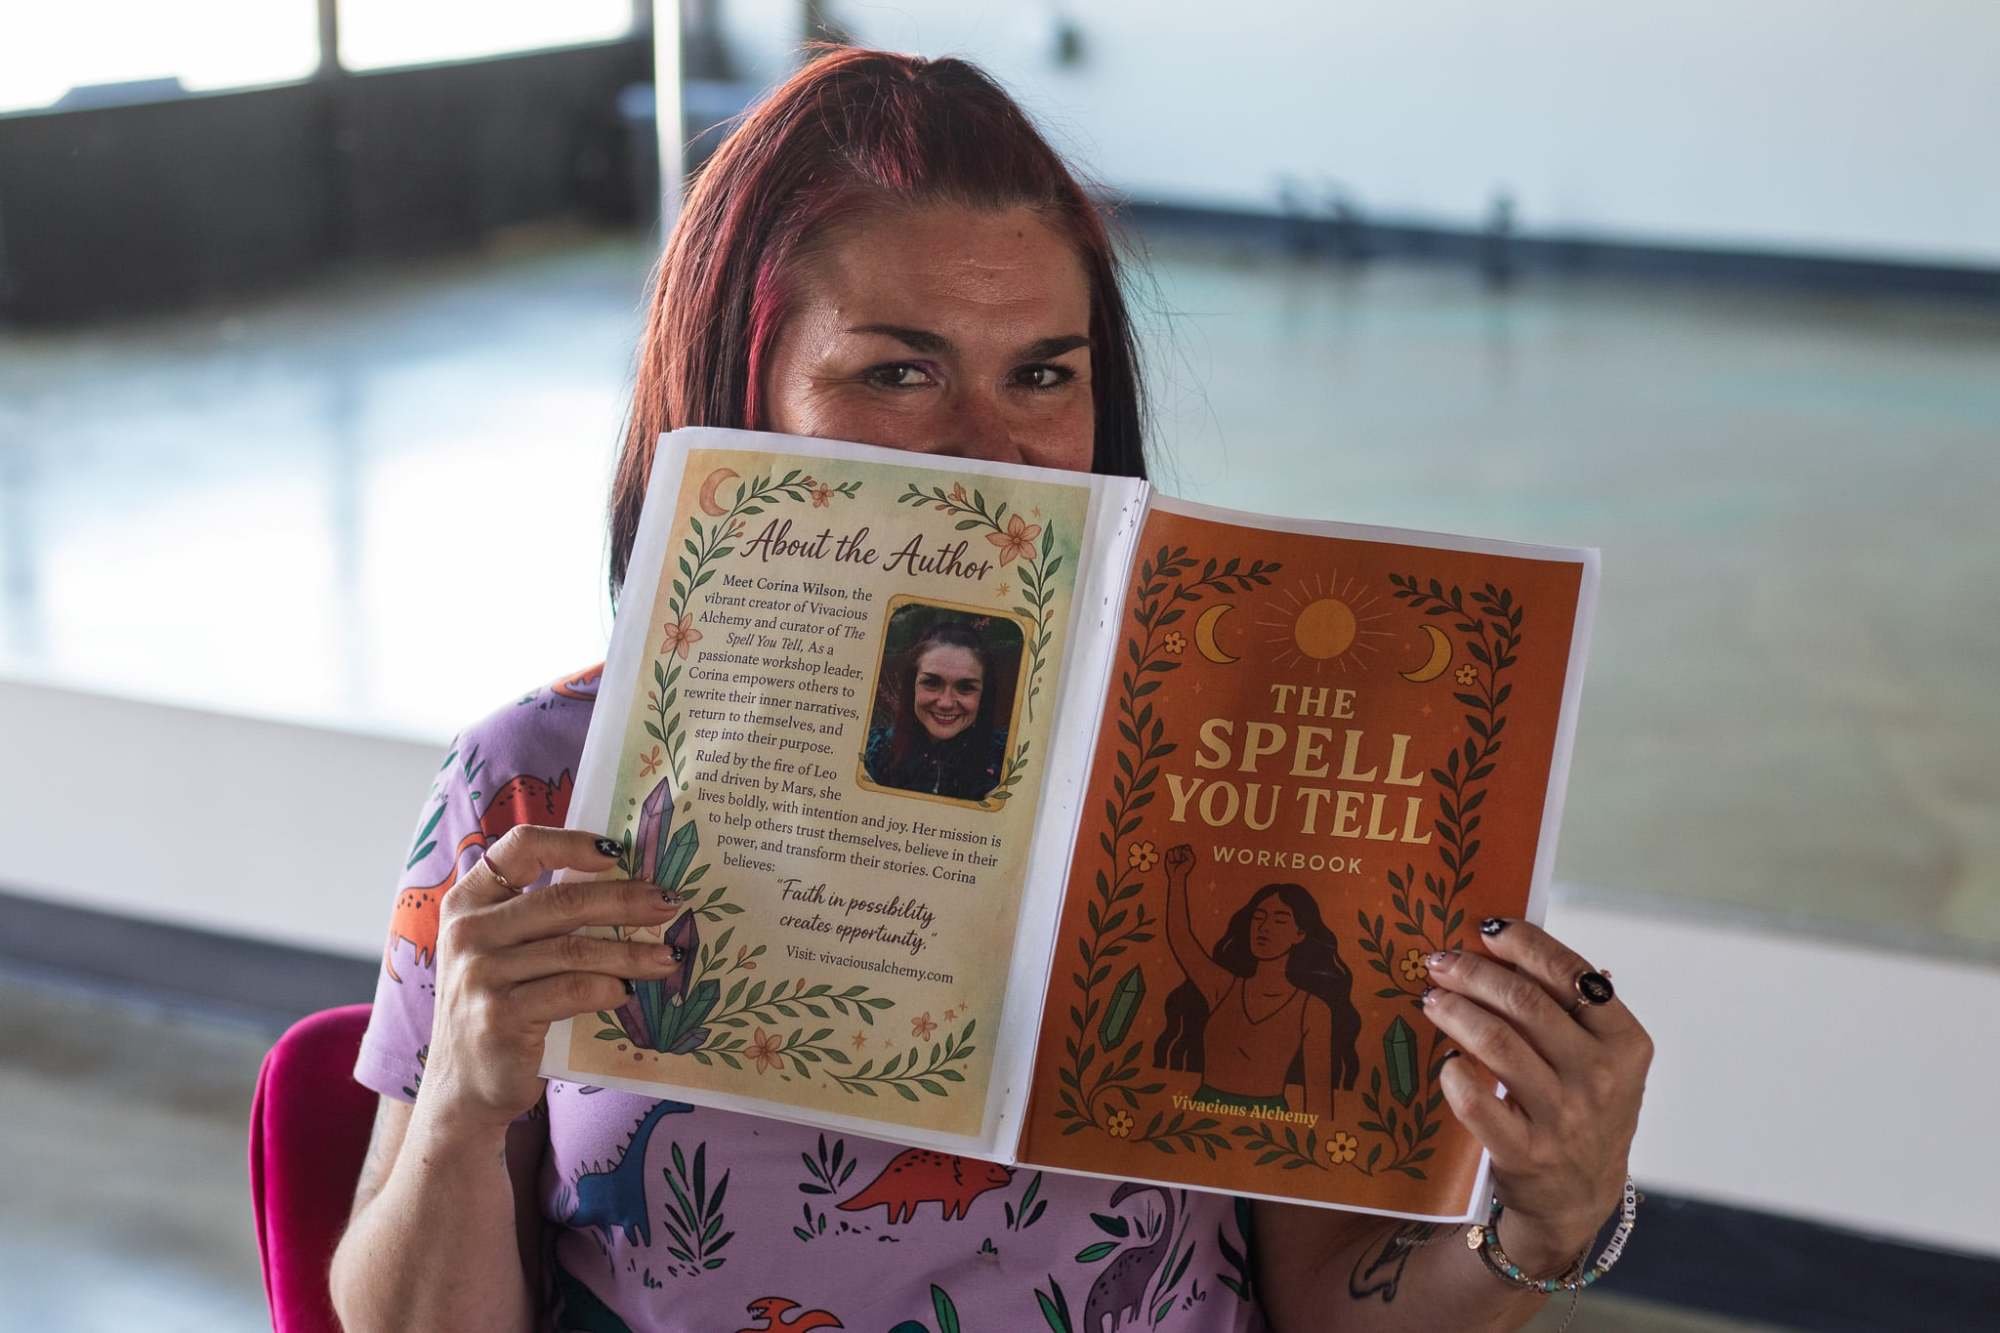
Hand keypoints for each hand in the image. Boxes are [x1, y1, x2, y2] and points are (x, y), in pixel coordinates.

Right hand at [419, 826, 687, 1132]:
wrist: (463, 1087)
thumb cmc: (498, 1007)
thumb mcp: (502, 952)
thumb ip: (540, 918)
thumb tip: (626, 884)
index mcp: (468, 902)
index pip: (519, 847)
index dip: (571, 842)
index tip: (618, 852)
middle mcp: (467, 933)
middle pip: (561, 901)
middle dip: (625, 899)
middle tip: (669, 902)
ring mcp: (480, 975)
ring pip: (575, 950)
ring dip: (631, 952)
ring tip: (668, 957)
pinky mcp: (499, 1017)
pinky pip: (571, 992)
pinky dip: (608, 989)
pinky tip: (630, 993)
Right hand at [1164, 843, 1195, 882]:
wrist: (1177, 875)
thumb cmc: (1185, 868)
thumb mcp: (1191, 861)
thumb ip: (1189, 853)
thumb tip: (1182, 849)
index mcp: (1187, 851)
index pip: (1186, 846)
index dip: (1186, 853)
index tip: (1187, 859)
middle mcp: (1180, 850)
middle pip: (1180, 847)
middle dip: (1181, 856)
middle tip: (1182, 862)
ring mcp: (1174, 852)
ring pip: (1175, 849)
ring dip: (1177, 857)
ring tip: (1177, 862)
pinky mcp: (1168, 854)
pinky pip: (1170, 851)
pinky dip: (1172, 858)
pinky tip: (1172, 862)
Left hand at [1418, 919, 1650, 1272]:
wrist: (1578, 1198)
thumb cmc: (1583, 1110)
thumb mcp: (1602, 1059)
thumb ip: (1571, 1006)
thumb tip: (1513, 942)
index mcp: (1625, 1043)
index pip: (1572, 974)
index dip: (1525, 943)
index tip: (1487, 928)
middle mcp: (1600, 1077)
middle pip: (1525, 1002)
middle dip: (1474, 972)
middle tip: (1441, 962)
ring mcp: (1563, 1116)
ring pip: (1496, 1042)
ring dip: (1455, 1011)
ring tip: (1431, 999)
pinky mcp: (1525, 1152)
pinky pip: (1476, 1101)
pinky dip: (1452, 1073)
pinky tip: (1442, 1059)